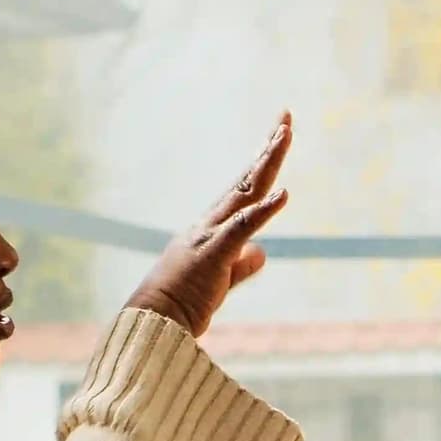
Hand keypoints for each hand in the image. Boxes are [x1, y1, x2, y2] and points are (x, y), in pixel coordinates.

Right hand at [122, 115, 291, 337]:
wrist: (155, 323)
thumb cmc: (181, 305)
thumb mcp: (219, 281)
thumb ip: (240, 265)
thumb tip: (260, 254)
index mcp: (212, 228)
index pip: (244, 190)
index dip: (262, 162)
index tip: (279, 136)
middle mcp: (210, 223)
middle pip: (247, 180)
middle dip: (268, 148)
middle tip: (285, 118)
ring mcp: (211, 235)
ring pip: (246, 193)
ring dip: (267, 163)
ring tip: (285, 135)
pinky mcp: (215, 254)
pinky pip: (243, 228)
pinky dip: (265, 211)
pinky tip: (284, 194)